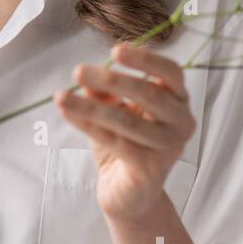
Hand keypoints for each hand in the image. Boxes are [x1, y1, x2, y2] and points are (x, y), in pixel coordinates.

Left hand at [54, 42, 196, 221]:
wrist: (127, 194)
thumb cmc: (124, 144)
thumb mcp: (113, 111)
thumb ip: (104, 93)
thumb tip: (84, 76)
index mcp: (178, 101)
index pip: (171, 72)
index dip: (145, 60)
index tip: (115, 49)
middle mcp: (181, 123)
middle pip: (149, 94)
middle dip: (110, 80)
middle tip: (77, 70)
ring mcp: (169, 147)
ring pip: (128, 121)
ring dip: (91, 107)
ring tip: (61, 95)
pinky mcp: (151, 169)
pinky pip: (116, 142)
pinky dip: (88, 126)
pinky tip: (67, 113)